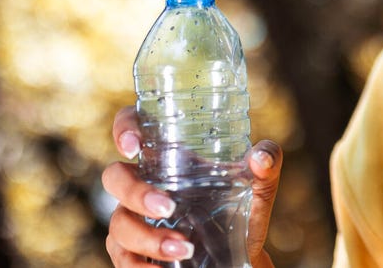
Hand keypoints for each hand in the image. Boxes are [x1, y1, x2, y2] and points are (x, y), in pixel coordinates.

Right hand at [102, 106, 281, 267]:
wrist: (243, 254)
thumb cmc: (244, 209)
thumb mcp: (260, 185)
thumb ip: (267, 164)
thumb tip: (261, 156)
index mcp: (170, 159)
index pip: (133, 129)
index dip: (124, 128)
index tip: (133, 144)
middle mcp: (145, 185)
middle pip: (115, 177)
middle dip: (134, 192)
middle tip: (169, 207)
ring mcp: (135, 218)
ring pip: (119, 222)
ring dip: (148, 237)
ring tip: (184, 247)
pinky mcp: (135, 251)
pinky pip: (122, 257)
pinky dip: (140, 266)